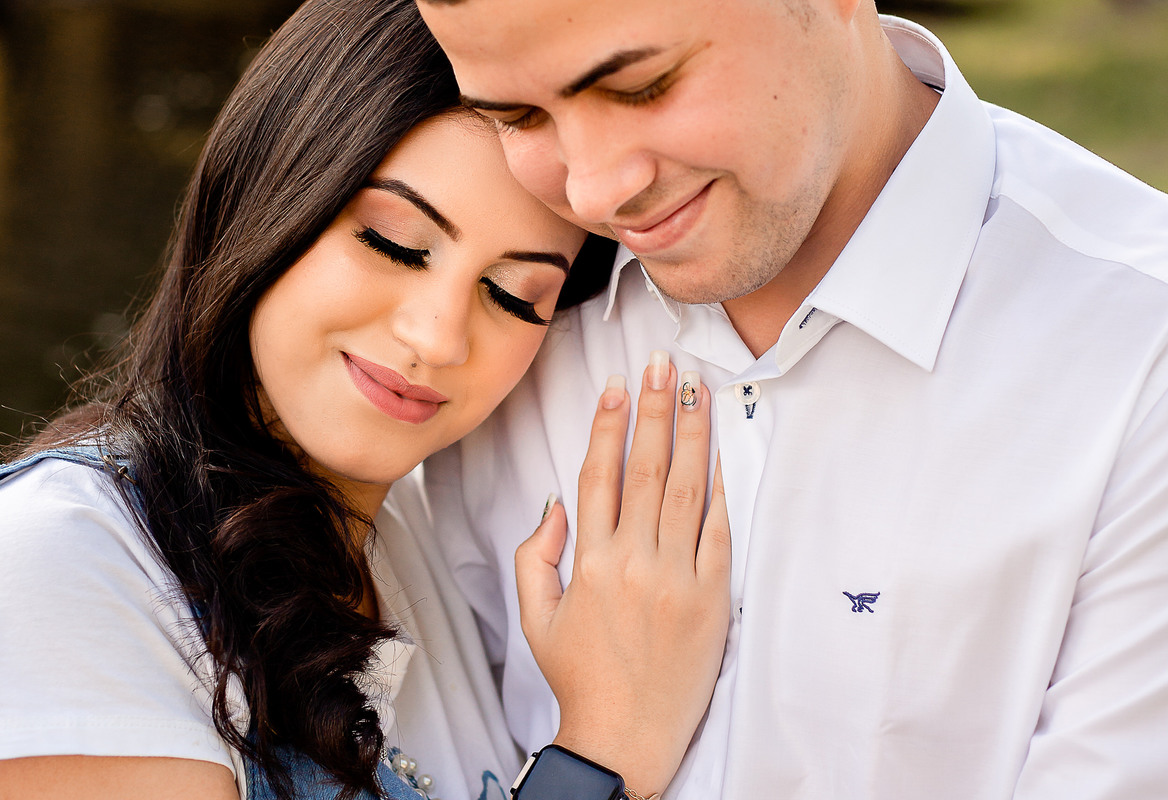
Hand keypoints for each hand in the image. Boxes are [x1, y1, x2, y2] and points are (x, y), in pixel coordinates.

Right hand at [515, 353, 730, 797]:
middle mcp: (634, 561)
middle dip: (656, 409)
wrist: (626, 736)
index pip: (599, 474)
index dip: (609, 425)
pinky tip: (720, 454)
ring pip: (686, 489)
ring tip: (697, 390)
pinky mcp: (712, 597)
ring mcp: (677, 577)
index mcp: (590, 562)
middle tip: (664, 364)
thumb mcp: (536, 617)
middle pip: (647, 468)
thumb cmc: (580, 676)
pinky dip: (719, 490)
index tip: (618, 385)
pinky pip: (718, 532)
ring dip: (692, 434)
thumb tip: (554, 505)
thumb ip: (536, 556)